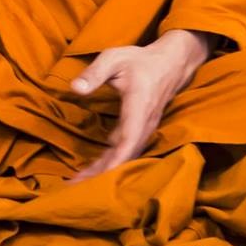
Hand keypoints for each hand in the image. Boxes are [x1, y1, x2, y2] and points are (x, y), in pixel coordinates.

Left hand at [66, 30, 213, 183]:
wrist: (171, 64)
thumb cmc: (140, 61)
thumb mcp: (114, 58)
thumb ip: (94, 73)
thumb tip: (74, 89)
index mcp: (139, 107)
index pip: (129, 139)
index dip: (116, 160)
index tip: (99, 177)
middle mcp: (144, 124)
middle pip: (125, 156)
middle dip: (102, 173)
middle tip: (74, 186)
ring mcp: (144, 130)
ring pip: (125, 157)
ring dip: (104, 171)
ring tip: (78, 183)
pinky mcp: (140, 132)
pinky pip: (125, 152)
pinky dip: (109, 162)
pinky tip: (92, 170)